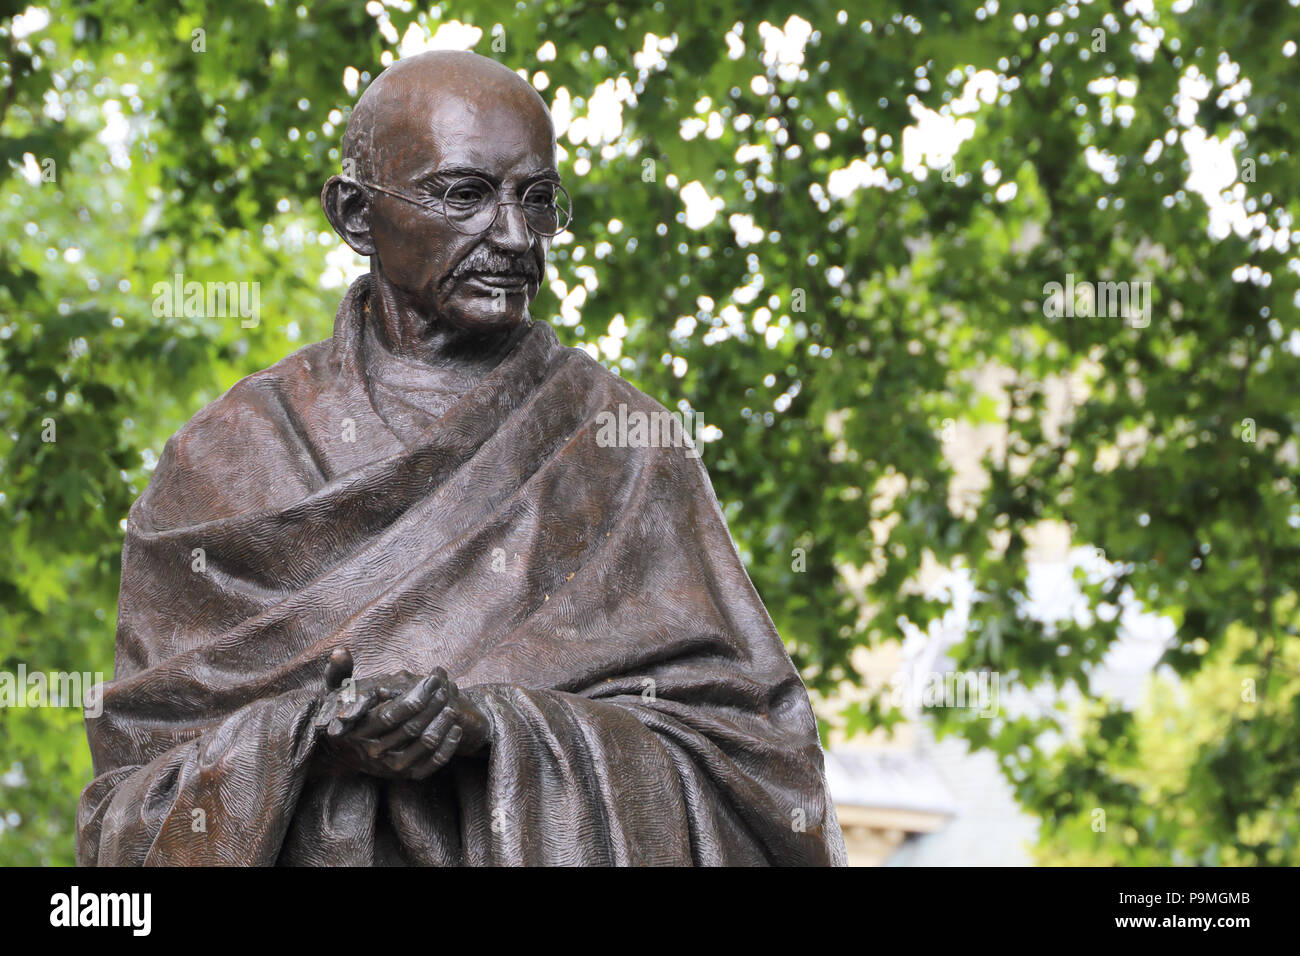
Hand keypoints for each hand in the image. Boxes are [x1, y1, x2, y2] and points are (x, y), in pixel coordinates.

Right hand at [316, 652, 490, 780]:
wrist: (344, 754)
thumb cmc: (341, 716)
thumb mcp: (334, 693)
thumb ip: (338, 672)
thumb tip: (340, 651)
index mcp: (360, 731)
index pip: (392, 713)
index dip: (416, 694)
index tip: (434, 677)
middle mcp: (375, 752)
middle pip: (411, 728)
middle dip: (433, 705)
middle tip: (446, 686)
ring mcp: (392, 767)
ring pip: (425, 745)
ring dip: (443, 723)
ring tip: (452, 704)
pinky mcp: (407, 776)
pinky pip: (433, 764)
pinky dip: (448, 746)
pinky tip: (456, 728)